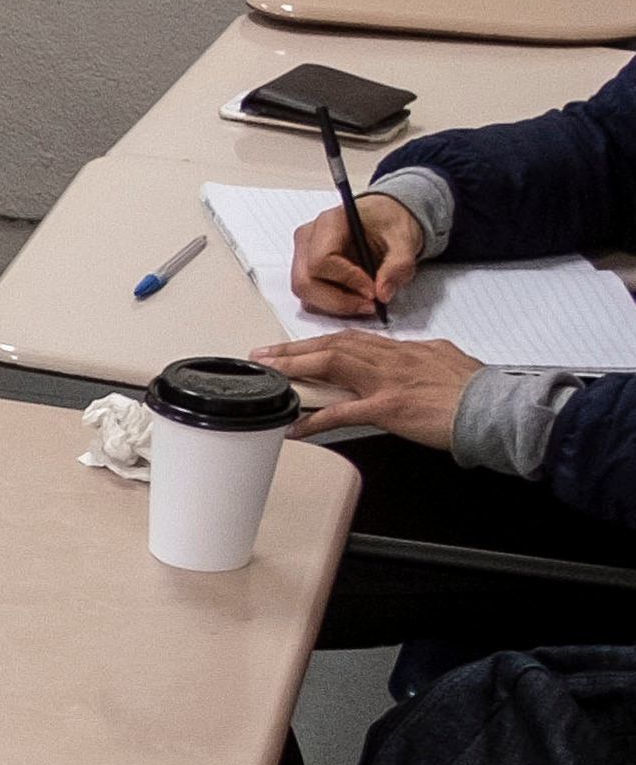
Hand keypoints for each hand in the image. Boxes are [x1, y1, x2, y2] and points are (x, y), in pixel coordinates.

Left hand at [260, 329, 475, 452]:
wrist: (499, 407)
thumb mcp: (450, 363)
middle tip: (265, 353)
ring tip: (268, 375)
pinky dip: (313, 419)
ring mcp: (389, 381)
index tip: (300, 345)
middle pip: (336, 345)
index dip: (323, 341)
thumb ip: (427, 359)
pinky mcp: (389, 407)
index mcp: (409, 349)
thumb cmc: (479, 392)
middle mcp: (395, 358)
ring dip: (295, 368)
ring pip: (332, 364)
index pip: (357, 339)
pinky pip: (342, 412)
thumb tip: (418, 361)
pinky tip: (293, 426)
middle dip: (296, 348)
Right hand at [290, 193, 427, 318]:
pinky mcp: (307, 273)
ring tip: (366, 302)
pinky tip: (356, 298)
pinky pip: (311, 298)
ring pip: (306, 294)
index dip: (346, 280)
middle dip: (338, 302)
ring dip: (336, 306)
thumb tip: (382, 294)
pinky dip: (334, 305)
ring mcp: (303, 257)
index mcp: (328, 223)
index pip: (321, 260)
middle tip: (370, 305)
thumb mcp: (405, 239)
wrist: (385, 221)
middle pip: (305, 282)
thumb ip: (398, 265)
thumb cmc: (389, 222)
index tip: (373, 291)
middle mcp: (308, 240)